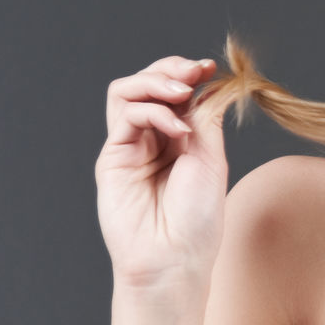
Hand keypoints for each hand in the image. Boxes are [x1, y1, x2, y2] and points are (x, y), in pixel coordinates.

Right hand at [94, 56, 228, 291]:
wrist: (175, 257)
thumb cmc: (198, 217)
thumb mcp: (212, 159)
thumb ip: (204, 119)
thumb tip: (208, 83)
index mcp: (180, 136)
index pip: (176, 90)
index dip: (189, 72)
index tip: (210, 67)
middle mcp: (152, 136)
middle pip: (147, 82)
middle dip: (171, 68)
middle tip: (194, 71)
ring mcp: (129, 145)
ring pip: (126, 91)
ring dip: (155, 81)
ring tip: (181, 92)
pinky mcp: (112, 157)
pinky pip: (125, 116)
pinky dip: (153, 111)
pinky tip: (177, 128)